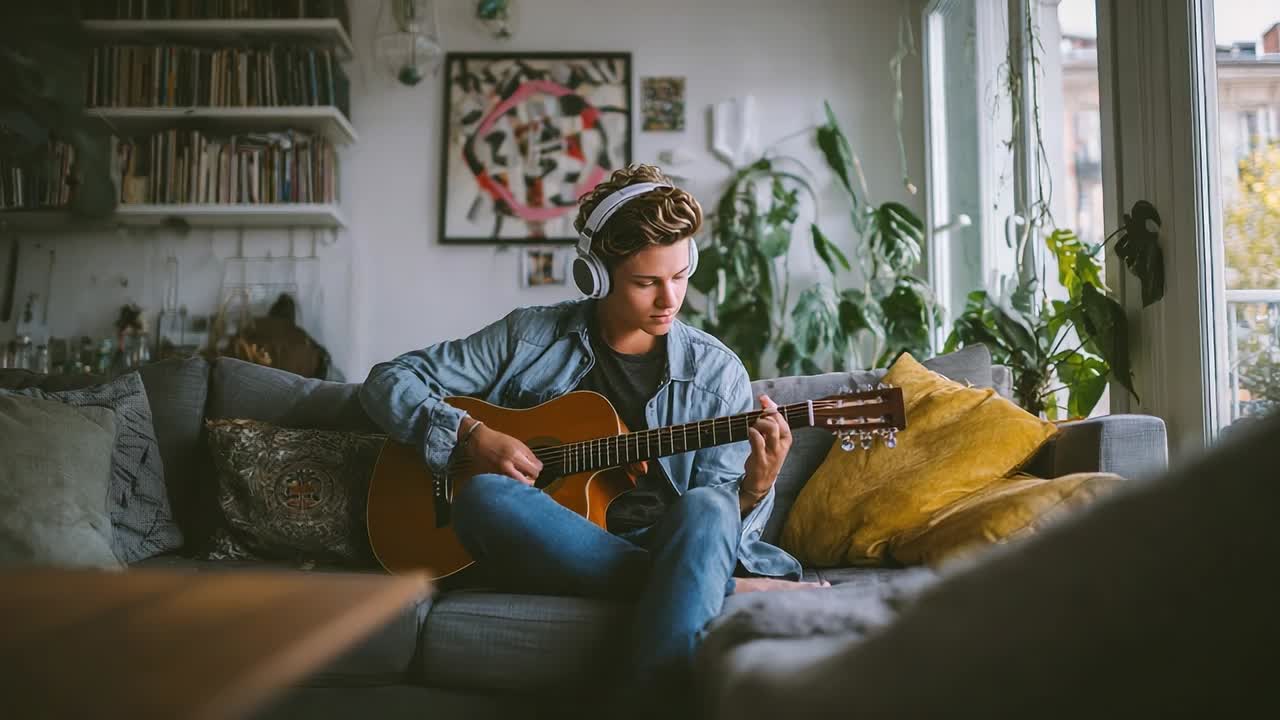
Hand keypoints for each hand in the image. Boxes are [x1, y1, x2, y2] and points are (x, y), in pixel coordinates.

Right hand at [463, 425, 542, 484]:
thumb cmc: (497, 440)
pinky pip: (507, 485)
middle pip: (527, 482)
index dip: (538, 469)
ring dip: (521, 483)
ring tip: (521, 477)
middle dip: (531, 479)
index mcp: (515, 455)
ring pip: (517, 486)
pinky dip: (511, 484)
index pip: (534, 470)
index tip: (537, 467)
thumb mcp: (517, 443)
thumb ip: (529, 455)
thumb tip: (538, 466)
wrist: (478, 441)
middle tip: (530, 475)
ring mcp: (499, 474)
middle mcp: (507, 466)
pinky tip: (511, 478)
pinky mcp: (493, 478)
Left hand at [742, 394, 790, 510]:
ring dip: (758, 424)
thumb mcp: (771, 438)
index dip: (771, 406)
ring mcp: (772, 453)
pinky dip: (752, 433)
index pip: (782, 418)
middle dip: (763, 416)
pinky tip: (749, 434)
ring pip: (770, 429)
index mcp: (786, 438)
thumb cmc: (766, 455)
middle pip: (776, 422)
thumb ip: (769, 421)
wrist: (761, 481)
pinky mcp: (761, 459)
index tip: (763, 399)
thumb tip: (765, 400)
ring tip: (753, 428)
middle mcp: (781, 445)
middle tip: (756, 421)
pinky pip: (758, 441)